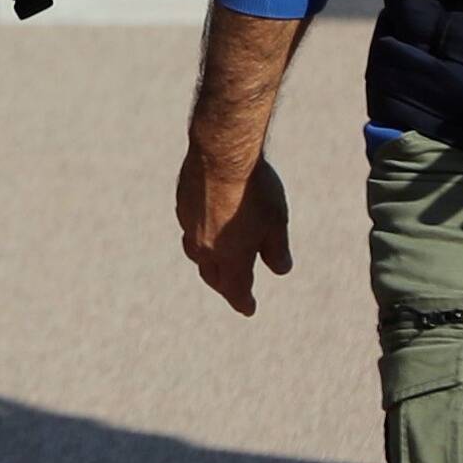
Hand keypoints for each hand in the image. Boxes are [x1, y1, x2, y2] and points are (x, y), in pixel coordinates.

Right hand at [176, 145, 291, 314]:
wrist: (220, 152)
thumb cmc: (254, 189)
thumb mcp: (276, 222)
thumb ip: (276, 250)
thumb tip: (280, 269)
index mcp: (230, 258)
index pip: (236, 291)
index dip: (244, 302)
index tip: (249, 309)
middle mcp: (205, 248)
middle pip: (213, 276)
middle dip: (225, 286)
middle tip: (234, 289)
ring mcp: (189, 225)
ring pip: (196, 253)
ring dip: (209, 261)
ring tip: (217, 259)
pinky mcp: (182, 203)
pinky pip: (190, 227)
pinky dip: (201, 233)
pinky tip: (207, 224)